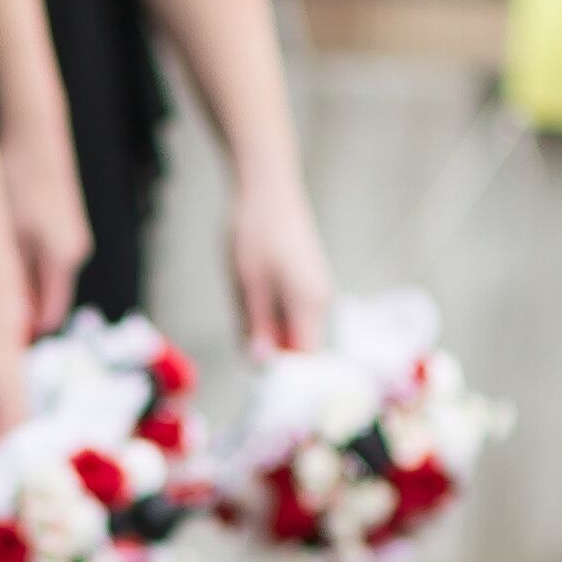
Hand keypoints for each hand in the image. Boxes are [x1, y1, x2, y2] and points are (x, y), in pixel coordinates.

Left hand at [0, 131, 89, 338]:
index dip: (26, 331)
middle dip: (24, 312)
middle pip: (49, 299)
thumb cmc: (17, 180)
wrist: (34, 135)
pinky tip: (3, 260)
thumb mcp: (9, 233)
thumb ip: (16, 275)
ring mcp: (71, 238)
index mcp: (62, 259)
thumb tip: (16, 315)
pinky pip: (46, 260)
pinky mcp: (64, 225)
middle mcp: (73, 252)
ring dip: (24, 289)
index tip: (3, 341)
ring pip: (46, 279)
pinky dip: (27, 268)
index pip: (50, 314)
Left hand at [231, 175, 335, 356]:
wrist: (265, 185)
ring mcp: (313, 290)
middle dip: (270, 351)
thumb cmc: (255, 231)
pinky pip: (287, 311)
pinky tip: (250, 290)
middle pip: (298, 347)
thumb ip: (256, 327)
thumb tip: (261, 365)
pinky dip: (267, 312)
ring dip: (265, 329)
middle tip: (242, 330)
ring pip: (290, 329)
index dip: (282, 374)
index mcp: (311, 304)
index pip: (305, 359)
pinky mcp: (303, 281)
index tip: (255, 375)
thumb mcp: (247, 285)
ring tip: (246, 297)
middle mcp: (319, 301)